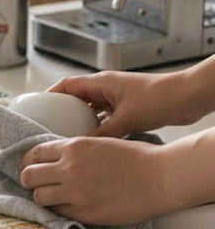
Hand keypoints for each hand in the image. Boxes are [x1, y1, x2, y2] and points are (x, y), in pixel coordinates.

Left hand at [20, 137, 170, 225]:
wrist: (159, 177)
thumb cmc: (135, 157)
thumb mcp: (98, 141)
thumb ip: (74, 150)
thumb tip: (55, 157)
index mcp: (72, 147)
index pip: (34, 154)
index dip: (28, 161)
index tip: (30, 167)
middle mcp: (69, 169)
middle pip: (29, 176)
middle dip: (29, 180)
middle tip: (34, 184)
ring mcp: (76, 193)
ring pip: (39, 197)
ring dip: (42, 197)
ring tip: (51, 197)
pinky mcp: (85, 212)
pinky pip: (59, 213)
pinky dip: (59, 210)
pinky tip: (67, 206)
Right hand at [48, 71, 185, 137]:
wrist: (189, 98)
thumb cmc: (160, 99)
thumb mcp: (126, 119)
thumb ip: (103, 133)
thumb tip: (82, 146)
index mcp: (101, 82)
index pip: (67, 85)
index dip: (50, 95)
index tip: (39, 107)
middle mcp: (107, 88)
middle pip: (77, 97)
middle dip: (63, 111)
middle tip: (50, 126)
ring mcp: (118, 97)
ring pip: (92, 108)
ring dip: (82, 120)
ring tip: (69, 135)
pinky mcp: (128, 107)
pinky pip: (106, 117)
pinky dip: (98, 126)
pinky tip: (95, 140)